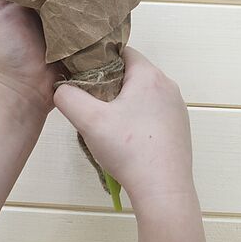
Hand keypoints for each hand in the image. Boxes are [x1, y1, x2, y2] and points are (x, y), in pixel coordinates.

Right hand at [53, 47, 194, 207]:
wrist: (163, 189)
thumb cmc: (129, 151)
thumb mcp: (89, 120)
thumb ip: (67, 97)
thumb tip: (61, 89)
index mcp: (149, 76)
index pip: (122, 52)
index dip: (100, 59)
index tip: (84, 75)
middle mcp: (168, 87)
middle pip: (132, 73)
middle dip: (110, 83)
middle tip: (92, 102)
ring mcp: (176, 108)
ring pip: (143, 94)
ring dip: (124, 103)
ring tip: (107, 123)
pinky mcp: (179, 128)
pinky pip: (153, 113)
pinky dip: (138, 119)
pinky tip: (126, 139)